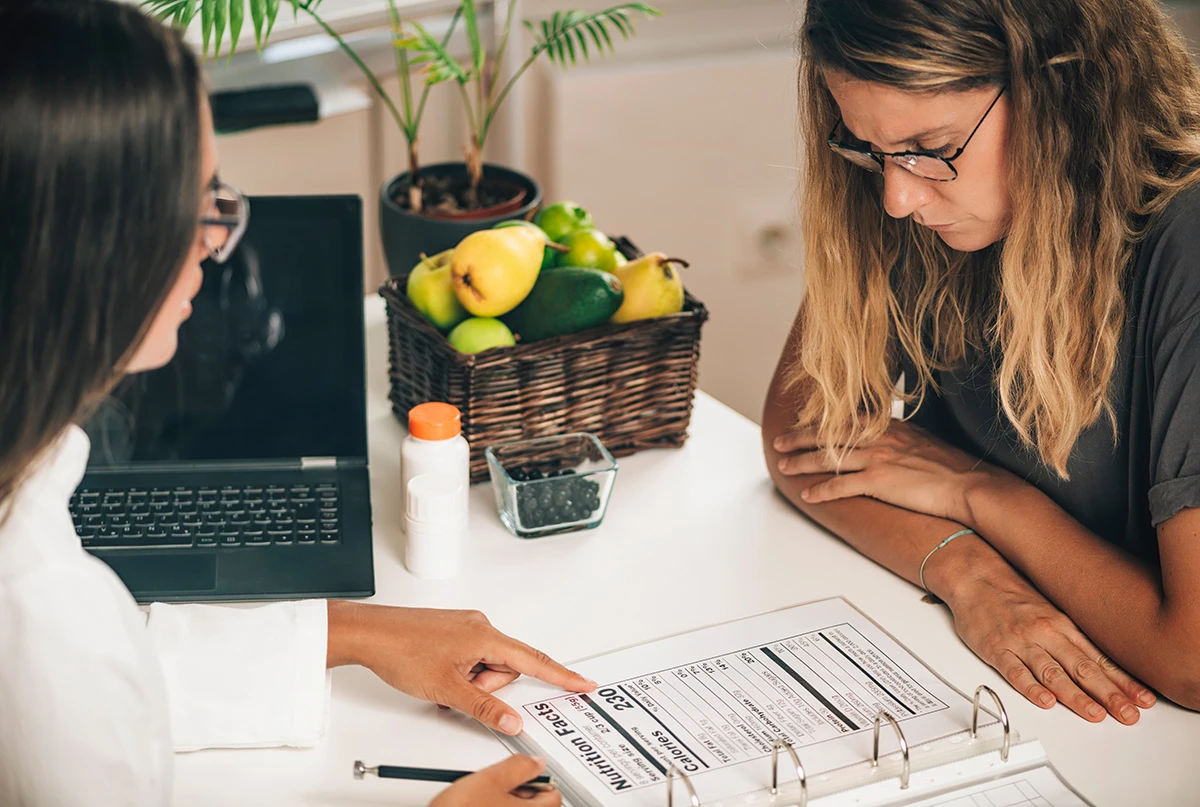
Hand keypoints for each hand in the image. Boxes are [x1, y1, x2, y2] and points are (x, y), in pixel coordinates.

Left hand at [328, 603, 595, 734]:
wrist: (370, 633)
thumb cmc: (402, 650)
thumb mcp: (448, 689)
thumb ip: (485, 707)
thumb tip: (512, 719)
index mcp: (486, 636)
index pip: (534, 660)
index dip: (562, 675)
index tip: (584, 683)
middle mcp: (480, 626)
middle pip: (506, 668)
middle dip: (487, 687)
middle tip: (459, 692)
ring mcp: (466, 628)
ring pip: (487, 665)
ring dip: (471, 682)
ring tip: (443, 682)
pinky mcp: (453, 632)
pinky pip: (471, 658)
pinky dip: (461, 673)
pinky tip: (439, 675)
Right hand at [430, 756, 560, 806]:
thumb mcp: (490, 778)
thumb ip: (519, 766)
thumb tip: (536, 762)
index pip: (553, 794)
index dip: (538, 777)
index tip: (525, 770)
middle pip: (537, 804)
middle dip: (520, 790)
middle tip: (499, 782)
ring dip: (505, 800)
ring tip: (483, 795)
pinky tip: (476, 805)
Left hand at [773, 420, 1013, 525]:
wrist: (970, 485)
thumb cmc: (952, 468)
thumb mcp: (923, 441)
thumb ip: (901, 438)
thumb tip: (889, 441)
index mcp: (891, 426)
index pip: (846, 421)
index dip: (820, 423)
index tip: (803, 424)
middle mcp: (880, 438)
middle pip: (829, 435)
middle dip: (800, 438)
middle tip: (779, 442)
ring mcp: (878, 459)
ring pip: (828, 458)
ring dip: (802, 463)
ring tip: (784, 467)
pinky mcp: (879, 482)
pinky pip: (841, 486)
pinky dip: (821, 491)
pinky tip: (808, 495)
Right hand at [938, 546, 1155, 724]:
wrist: (975, 575)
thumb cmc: (1012, 595)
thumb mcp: (1051, 611)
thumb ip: (1073, 639)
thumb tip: (1103, 666)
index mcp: (1063, 626)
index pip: (1100, 659)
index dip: (1123, 682)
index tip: (1143, 700)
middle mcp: (1046, 634)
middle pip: (1082, 668)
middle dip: (1109, 694)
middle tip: (1128, 714)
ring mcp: (1021, 642)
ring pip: (1052, 672)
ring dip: (1076, 695)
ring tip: (1095, 714)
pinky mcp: (995, 648)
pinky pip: (1014, 671)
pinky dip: (1030, 687)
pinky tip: (1044, 700)